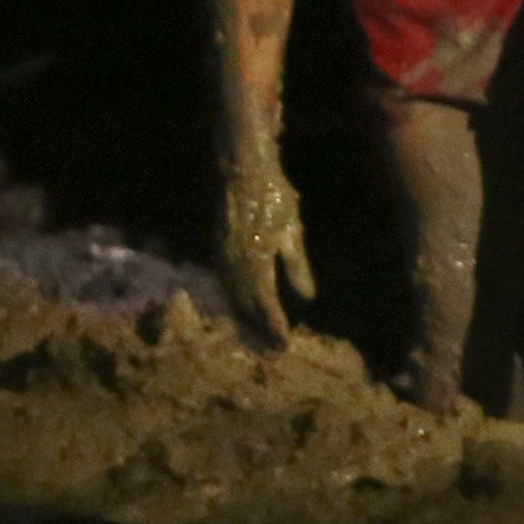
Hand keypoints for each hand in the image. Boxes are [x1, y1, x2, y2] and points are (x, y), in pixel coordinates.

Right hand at [217, 145, 315, 345]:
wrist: (242, 173)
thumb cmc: (274, 199)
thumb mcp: (293, 233)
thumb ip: (297, 269)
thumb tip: (306, 300)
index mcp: (254, 264)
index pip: (264, 305)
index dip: (274, 326)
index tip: (284, 345)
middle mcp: (233, 268)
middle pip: (245, 308)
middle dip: (260, 330)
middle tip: (273, 350)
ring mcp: (221, 260)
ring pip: (233, 299)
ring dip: (246, 320)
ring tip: (259, 338)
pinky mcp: (217, 252)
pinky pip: (225, 286)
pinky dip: (235, 303)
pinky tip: (244, 310)